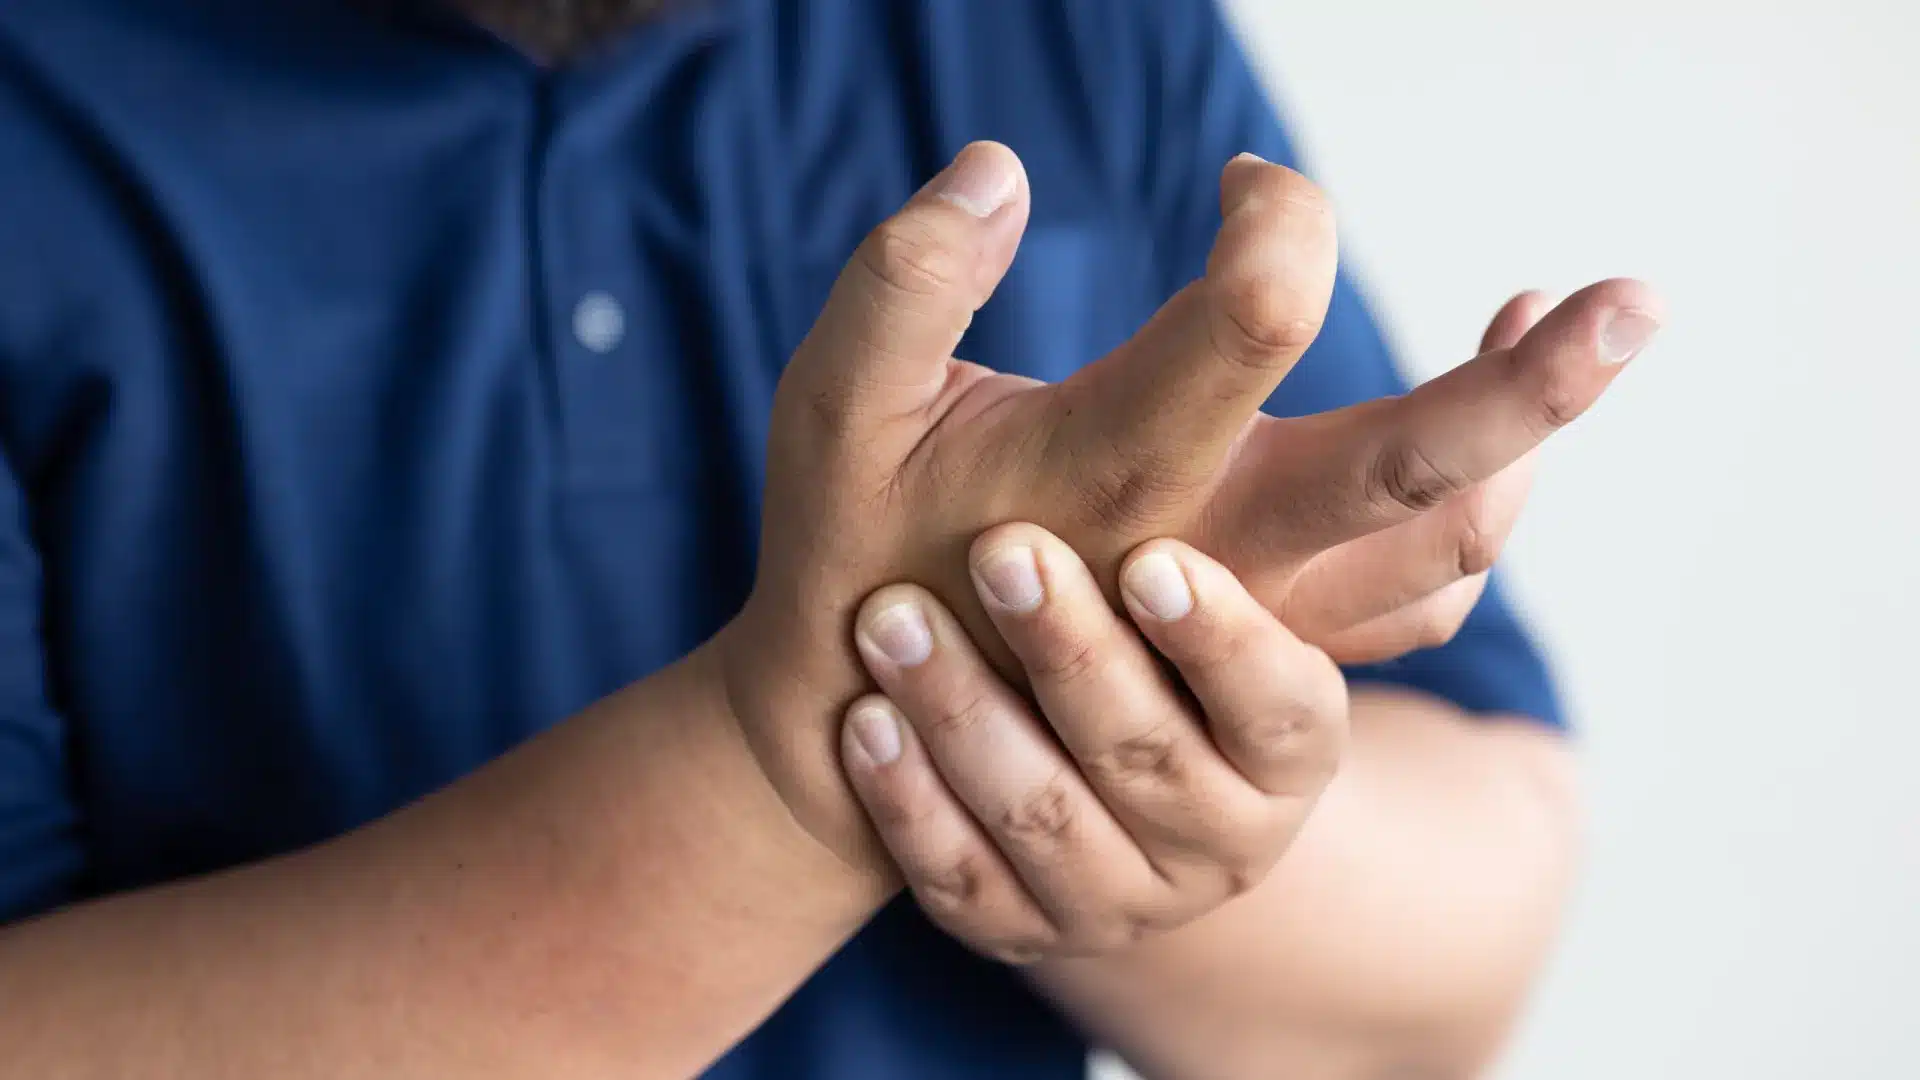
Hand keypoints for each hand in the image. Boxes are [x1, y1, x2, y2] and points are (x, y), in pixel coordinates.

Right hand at [720, 141, 1658, 867]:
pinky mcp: (1264, 645)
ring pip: (1441, 548)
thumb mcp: (834, 404)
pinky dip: (1474, 521)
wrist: (872, 728)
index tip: (1245, 184)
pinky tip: (1479, 451)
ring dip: (1520, 441)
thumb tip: (1001, 165)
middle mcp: (1207, 556)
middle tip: (1637, 303)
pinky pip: (1415, 601)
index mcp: (1108, 476)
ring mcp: (1249, 616)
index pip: (1250, 313)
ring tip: (1549, 331)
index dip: (1273, 213)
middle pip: (1408, 467)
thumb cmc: (849, 547)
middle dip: (1533, 386)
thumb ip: (906, 277)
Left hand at [840, 524, 1342, 959]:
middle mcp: (1225, 838)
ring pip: (1044, 817)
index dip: (1218, 639)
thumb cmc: (1139, 613)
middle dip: (1067, 653)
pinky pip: (962, 880)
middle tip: (999, 551)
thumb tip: (1374, 380)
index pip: (1278, 704)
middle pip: (1147, 754)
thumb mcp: (1206, 565)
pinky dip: (909, 799)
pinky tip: (863, 718)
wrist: (1069, 753)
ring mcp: (1121, 898)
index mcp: (1292, 745)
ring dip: (964, 713)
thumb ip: (1260, 502)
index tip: (1147, 558)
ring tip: (890, 617)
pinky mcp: (1021, 929)